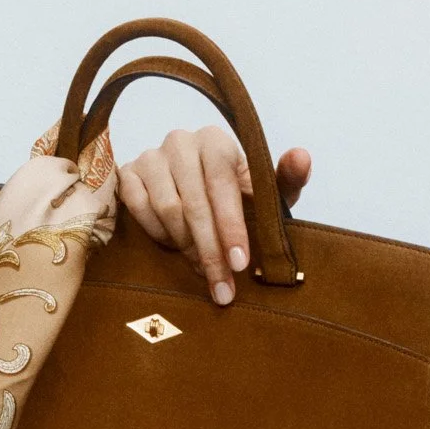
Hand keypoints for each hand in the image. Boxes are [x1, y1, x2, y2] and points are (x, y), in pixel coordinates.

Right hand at [116, 128, 312, 304]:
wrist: (197, 193)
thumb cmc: (238, 196)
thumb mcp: (265, 193)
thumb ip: (286, 179)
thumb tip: (302, 157)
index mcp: (217, 142)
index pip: (222, 185)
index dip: (232, 227)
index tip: (241, 264)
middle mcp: (181, 141)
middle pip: (193, 204)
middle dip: (210, 251)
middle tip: (223, 286)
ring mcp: (151, 156)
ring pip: (166, 209)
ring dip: (186, 246)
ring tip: (202, 268)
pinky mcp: (127, 172)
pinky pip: (138, 208)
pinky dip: (158, 233)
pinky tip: (174, 245)